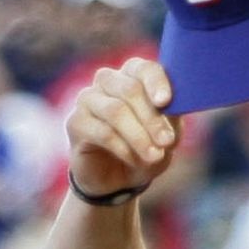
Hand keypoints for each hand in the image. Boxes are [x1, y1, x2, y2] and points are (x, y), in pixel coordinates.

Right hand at [65, 57, 179, 197]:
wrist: (116, 179)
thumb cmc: (144, 148)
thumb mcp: (165, 133)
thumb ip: (171, 118)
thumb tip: (173, 109)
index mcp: (133, 74)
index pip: (144, 69)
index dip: (156, 83)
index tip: (165, 101)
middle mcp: (108, 81)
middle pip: (130, 89)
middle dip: (151, 118)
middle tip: (166, 142)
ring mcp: (88, 99)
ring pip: (116, 111)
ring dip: (138, 136)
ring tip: (154, 156)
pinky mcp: (75, 122)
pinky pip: (102, 132)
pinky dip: (123, 148)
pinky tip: (134, 160)